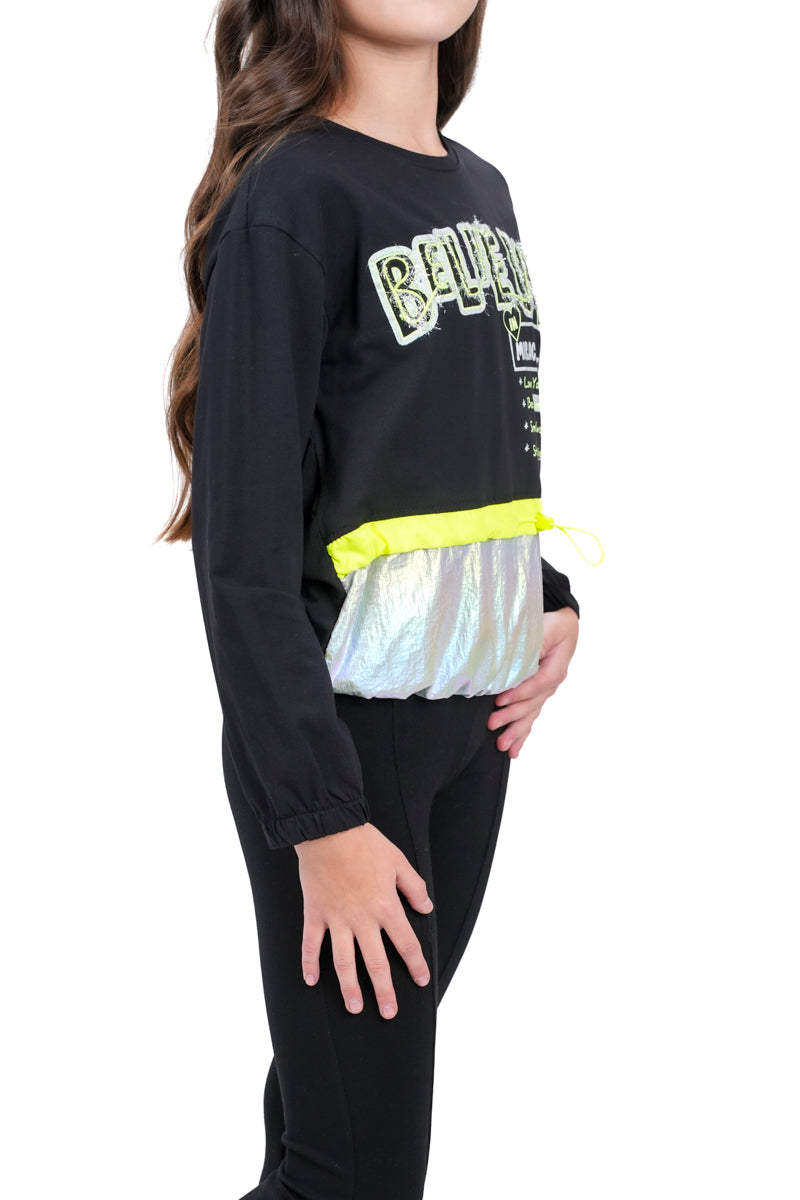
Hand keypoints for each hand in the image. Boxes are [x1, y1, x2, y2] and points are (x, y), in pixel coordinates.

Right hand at [294, 822, 433, 1018]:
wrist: (329, 829)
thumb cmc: (365, 842)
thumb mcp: (398, 860)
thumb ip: (414, 887)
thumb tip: (426, 908)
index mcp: (386, 905)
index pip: (406, 942)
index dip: (415, 964)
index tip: (421, 980)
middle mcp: (362, 918)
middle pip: (376, 962)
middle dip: (384, 990)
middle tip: (389, 1012)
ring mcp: (336, 918)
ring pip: (343, 961)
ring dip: (349, 987)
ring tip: (354, 1007)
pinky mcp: (315, 912)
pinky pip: (311, 943)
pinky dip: (309, 963)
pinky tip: (311, 980)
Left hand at [488, 606, 578, 757]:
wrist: (565, 628)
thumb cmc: (554, 627)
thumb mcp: (547, 628)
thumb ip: (536, 643)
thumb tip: (517, 658)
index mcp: (555, 669)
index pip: (536, 684)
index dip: (519, 693)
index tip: (500, 700)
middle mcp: (551, 684)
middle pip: (531, 704)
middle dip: (511, 717)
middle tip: (492, 724)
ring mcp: (545, 692)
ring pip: (531, 714)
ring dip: (516, 731)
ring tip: (502, 746)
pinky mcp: (538, 695)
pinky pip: (531, 716)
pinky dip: (522, 732)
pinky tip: (514, 748)